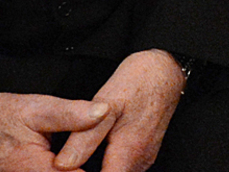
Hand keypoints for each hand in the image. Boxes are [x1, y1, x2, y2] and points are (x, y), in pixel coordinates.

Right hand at [0, 91, 109, 171]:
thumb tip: (104, 112)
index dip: (105, 170)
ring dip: (76, 170)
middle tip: (107, 160)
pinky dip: (65, 171)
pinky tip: (73, 162)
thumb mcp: (36, 108)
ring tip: (88, 158)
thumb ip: (72, 113)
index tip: (115, 161)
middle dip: (90, 167)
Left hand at [53, 50, 183, 171]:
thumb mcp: (106, 103)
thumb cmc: (139, 81)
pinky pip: (122, 168)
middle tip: (70, 158)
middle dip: (86, 171)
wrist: (166, 68)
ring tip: (78, 154)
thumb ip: (85, 137)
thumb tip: (62, 164)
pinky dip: (107, 164)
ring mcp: (143, 158)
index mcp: (129, 152)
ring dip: (96, 168)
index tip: (68, 167)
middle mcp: (139, 161)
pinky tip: (95, 148)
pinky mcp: (144, 153)